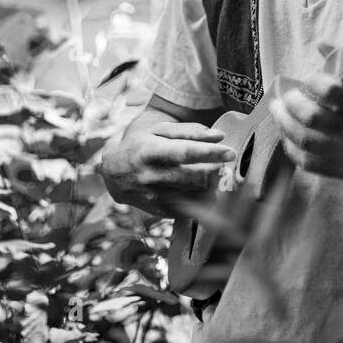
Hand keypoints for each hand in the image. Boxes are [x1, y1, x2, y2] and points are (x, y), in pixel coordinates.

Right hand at [99, 121, 235, 216]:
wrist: (113, 175)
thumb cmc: (140, 146)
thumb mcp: (159, 131)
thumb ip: (190, 132)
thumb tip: (219, 136)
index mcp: (151, 151)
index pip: (185, 153)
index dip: (210, 153)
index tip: (230, 152)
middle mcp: (151, 176)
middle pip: (195, 177)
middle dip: (214, 170)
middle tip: (219, 163)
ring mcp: (155, 197)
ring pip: (197, 195)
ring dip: (211, 184)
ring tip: (209, 174)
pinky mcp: (160, 211)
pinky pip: (192, 209)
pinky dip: (202, 198)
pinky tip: (199, 188)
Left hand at [269, 69, 342, 179]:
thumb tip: (320, 44)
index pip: (329, 91)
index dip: (312, 81)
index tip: (309, 78)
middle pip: (310, 116)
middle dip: (290, 102)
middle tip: (284, 95)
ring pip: (303, 140)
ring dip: (283, 123)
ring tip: (278, 111)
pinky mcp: (342, 172)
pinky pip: (307, 162)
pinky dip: (291, 148)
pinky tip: (288, 134)